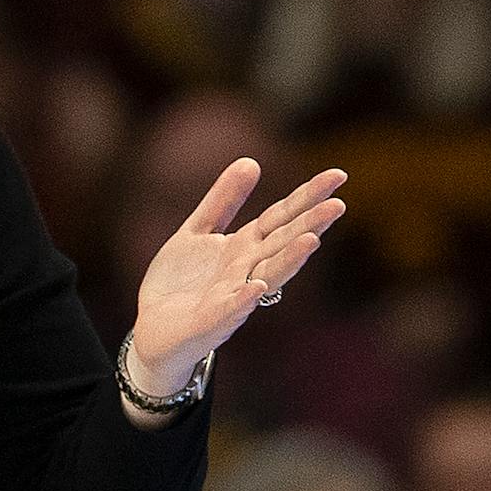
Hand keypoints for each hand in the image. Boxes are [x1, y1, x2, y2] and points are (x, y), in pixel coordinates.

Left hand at [126, 159, 346, 393]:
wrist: (152, 329)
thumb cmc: (180, 283)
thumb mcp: (198, 231)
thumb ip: (222, 200)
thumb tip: (251, 161)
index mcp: (244, 247)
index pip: (281, 216)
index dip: (307, 196)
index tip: (338, 175)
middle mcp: (246, 270)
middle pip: (283, 243)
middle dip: (310, 225)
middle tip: (338, 205)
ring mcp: (233, 297)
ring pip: (268, 275)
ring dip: (289, 260)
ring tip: (310, 241)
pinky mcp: (211, 322)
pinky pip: (230, 309)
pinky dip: (244, 298)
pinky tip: (257, 285)